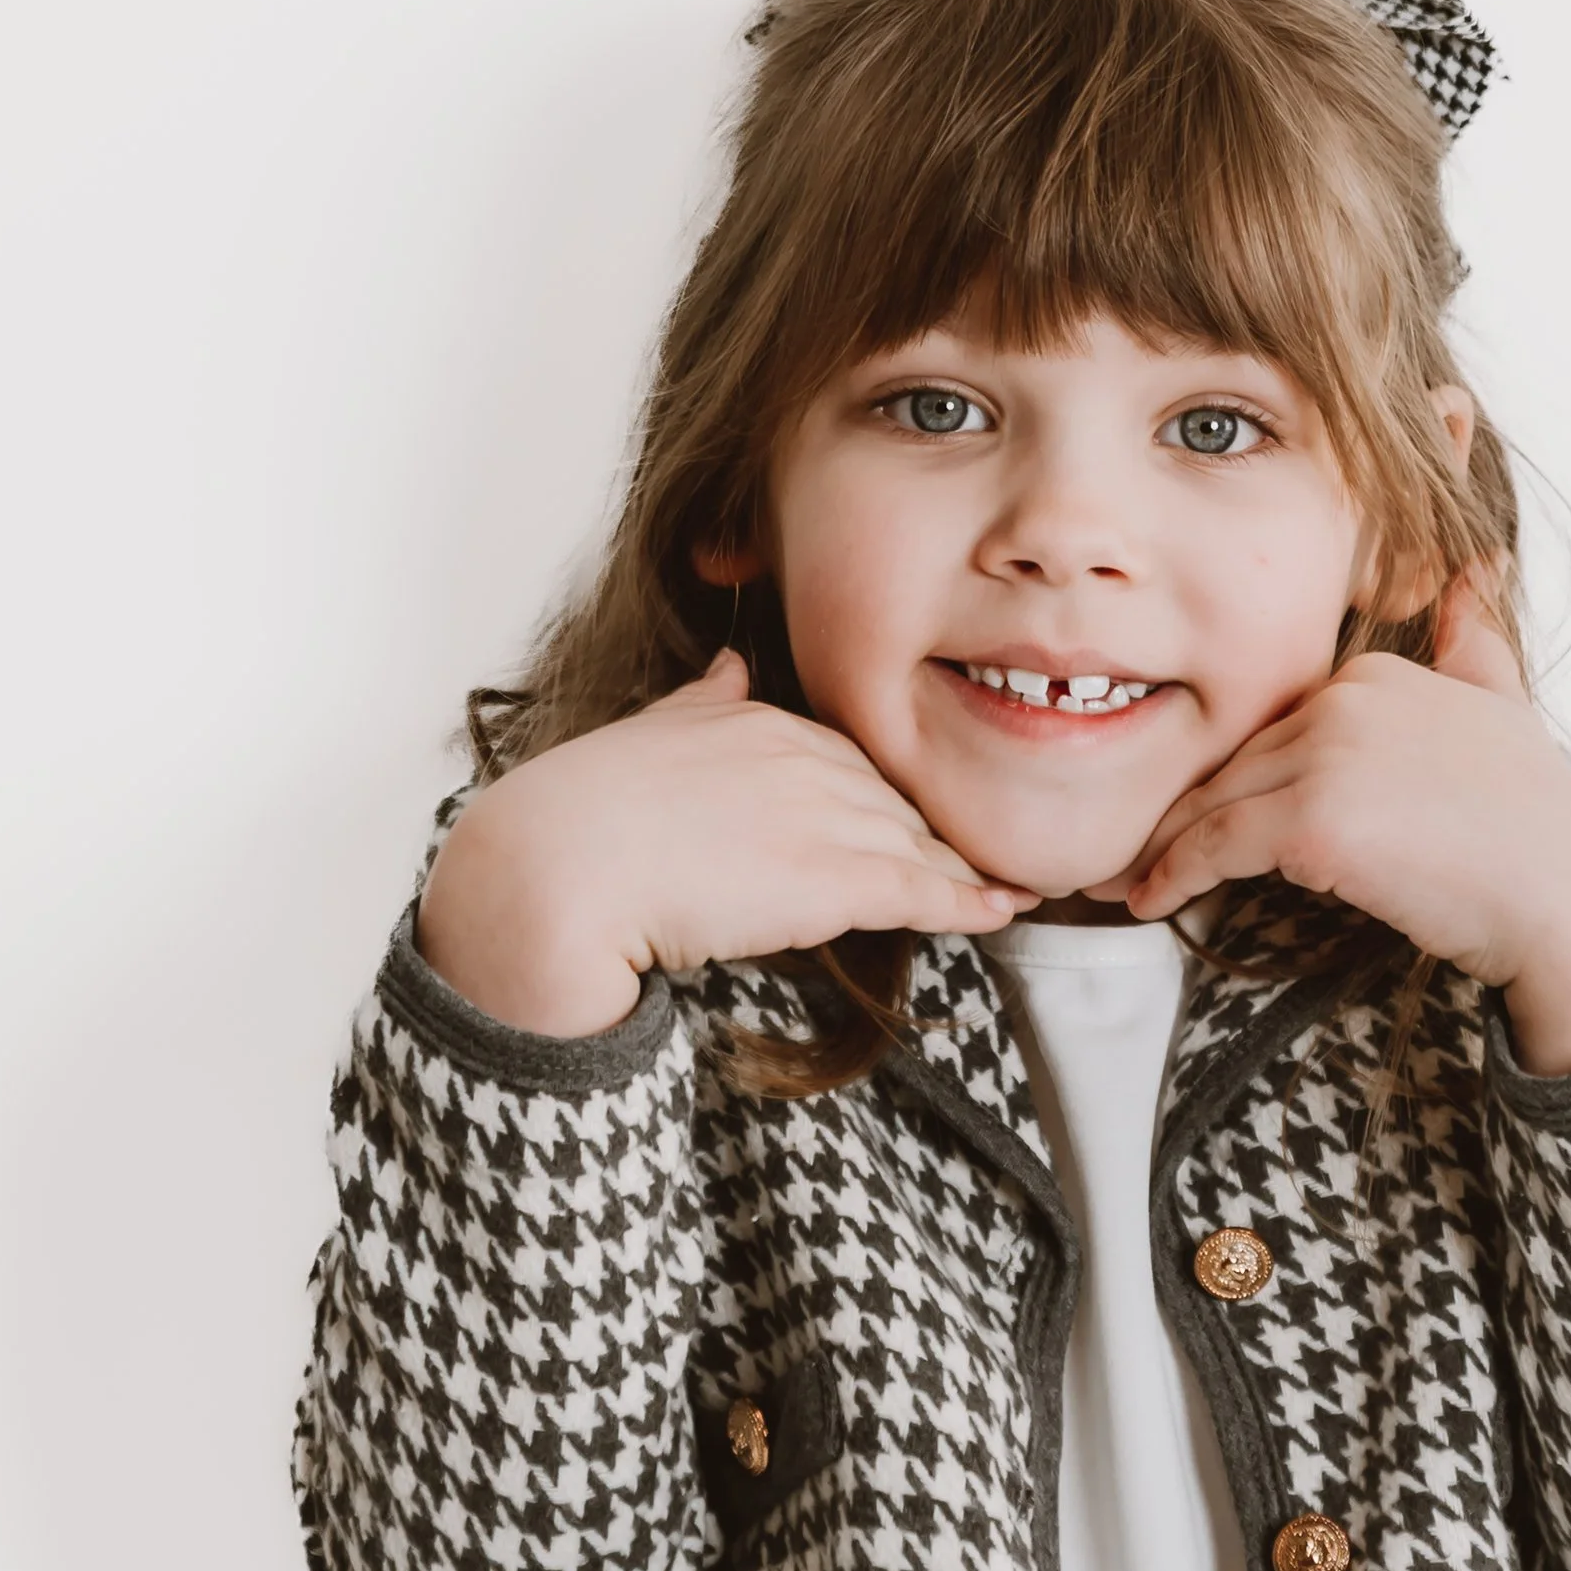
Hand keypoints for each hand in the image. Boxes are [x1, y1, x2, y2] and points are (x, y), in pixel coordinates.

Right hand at [417, 653, 1034, 1035]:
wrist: (558, 866)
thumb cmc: (583, 810)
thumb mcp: (652, 729)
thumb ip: (702, 698)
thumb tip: (729, 660)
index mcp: (762, 719)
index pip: (848, 757)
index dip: (883, 795)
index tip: (912, 817)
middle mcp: (805, 757)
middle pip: (892, 799)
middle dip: (937, 829)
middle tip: (980, 857)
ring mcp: (824, 816)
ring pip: (916, 844)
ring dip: (965, 868)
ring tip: (1011, 887)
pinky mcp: (833, 879)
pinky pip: (922, 890)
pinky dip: (969, 901)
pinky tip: (1001, 909)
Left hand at [1120, 578, 1570, 1075]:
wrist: (1567, 896)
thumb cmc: (1537, 820)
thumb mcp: (1504, 699)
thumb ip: (1473, 635)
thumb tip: (1478, 564)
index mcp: (1374, 672)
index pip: (1272, 727)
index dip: (1230, 776)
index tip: (1187, 810)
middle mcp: (1345, 699)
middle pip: (1235, 762)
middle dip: (1178, 808)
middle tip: (1121, 848)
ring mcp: (1329, 756)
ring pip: (1215, 803)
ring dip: (1160, 846)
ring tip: (1117, 880)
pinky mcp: (1315, 821)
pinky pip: (1216, 847)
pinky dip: (1173, 875)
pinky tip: (1146, 900)